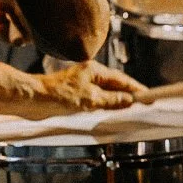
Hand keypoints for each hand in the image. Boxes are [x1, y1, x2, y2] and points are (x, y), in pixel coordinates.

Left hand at [30, 60, 148, 117]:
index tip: (148, 95)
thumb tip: (128, 100)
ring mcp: (81, 84)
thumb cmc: (58, 96)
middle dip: (129, 94)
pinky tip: (108, 111)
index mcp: (94, 71)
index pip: (121, 80)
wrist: (33, 100)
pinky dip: (105, 104)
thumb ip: (111, 100)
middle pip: (114, 85)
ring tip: (130, 109)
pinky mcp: (74, 94)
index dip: (135, 88)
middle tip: (143, 103)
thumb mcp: (90, 100)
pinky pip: (96, 98)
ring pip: (105, 92)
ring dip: (117, 100)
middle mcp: (89, 75)